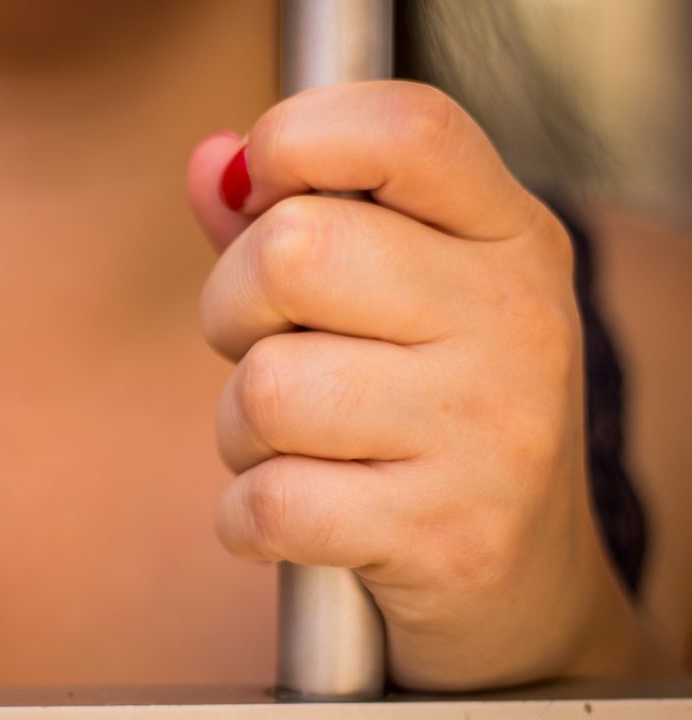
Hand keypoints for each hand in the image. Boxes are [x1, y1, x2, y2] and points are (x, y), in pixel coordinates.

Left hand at [186, 81, 665, 689]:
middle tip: (266, 347)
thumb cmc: (425, 414)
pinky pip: (269, 502)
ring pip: (266, 388)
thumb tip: (209, 160)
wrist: (521, 582)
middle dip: (232, 307)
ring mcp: (491, 430)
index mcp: (507, 236)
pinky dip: (245, 517)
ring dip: (239, 428)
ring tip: (293, 444)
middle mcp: (515, 319)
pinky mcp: (448, 535)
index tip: (263, 190)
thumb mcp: (395, 295)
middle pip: (294, 252)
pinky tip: (291, 515)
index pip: (406, 129)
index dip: (297, 137)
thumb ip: (295, 216)